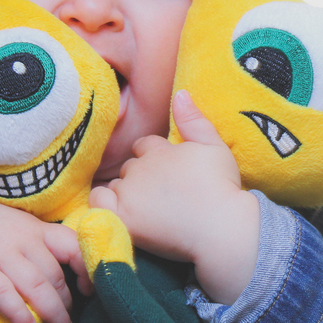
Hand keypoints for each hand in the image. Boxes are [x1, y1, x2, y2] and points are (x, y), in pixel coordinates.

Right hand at [0, 186, 91, 322]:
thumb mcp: (15, 229)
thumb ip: (38, 247)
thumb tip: (68, 276)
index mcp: (36, 229)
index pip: (73, 245)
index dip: (88, 268)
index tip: (90, 290)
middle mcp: (22, 240)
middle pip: (56, 274)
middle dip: (68, 303)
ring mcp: (0, 254)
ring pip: (37, 286)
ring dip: (53, 314)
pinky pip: (5, 295)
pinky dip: (20, 314)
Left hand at [89, 90, 259, 304]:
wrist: (222, 229)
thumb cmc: (224, 189)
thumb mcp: (216, 147)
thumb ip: (194, 120)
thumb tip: (179, 93)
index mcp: (160, 149)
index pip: (144, 146)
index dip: (154, 159)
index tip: (168, 175)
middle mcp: (141, 167)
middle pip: (129, 166)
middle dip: (140, 177)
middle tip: (161, 196)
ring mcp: (129, 193)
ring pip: (116, 185)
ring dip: (126, 193)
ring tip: (148, 210)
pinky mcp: (122, 217)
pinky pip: (98, 203)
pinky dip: (104, 205)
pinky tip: (120, 213)